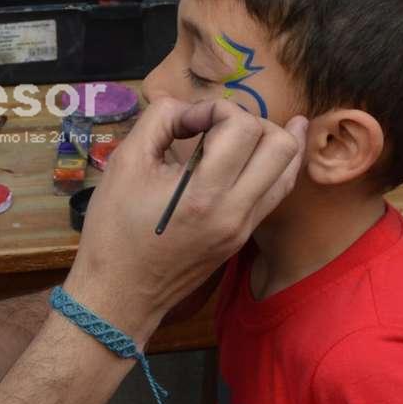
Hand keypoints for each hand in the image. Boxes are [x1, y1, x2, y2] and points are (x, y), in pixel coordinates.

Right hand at [66, 98, 306, 340]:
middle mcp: (235, 211)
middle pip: (280, 144)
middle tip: (213, 128)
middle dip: (249, 121)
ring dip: (268, 140)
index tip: (186, 124)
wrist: (119, 293)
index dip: (215, 109)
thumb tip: (188, 110)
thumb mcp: (123, 163)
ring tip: (240, 132)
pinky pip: (276, 192)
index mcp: (203, 193)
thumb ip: (158, 121)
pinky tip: (264, 149)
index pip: (242, 127)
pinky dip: (272, 165)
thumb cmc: (113, 229)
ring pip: (289, 169)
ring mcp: (244, 227)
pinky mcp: (242, 237)